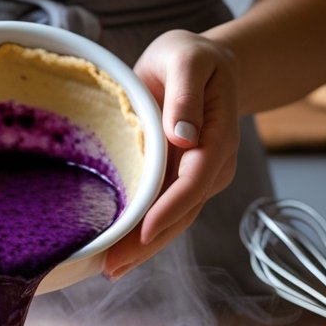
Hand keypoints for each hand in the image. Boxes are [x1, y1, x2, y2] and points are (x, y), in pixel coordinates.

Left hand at [103, 31, 240, 278]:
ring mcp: (196, 178)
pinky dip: (140, 235)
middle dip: (149, 244)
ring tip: (109, 269)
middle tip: (112, 267)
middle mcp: (211, 166)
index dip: (170, 209)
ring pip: (173, 222)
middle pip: (183, 213)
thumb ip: (185, 93)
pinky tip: (116, 252)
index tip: (143, 232)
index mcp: (217, 138)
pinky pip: (161, 214)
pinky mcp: (178, 182)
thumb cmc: (191, 56)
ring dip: (142, 249)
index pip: (195, 181)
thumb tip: (183, 136)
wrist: (200, 64)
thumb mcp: (188, 58)